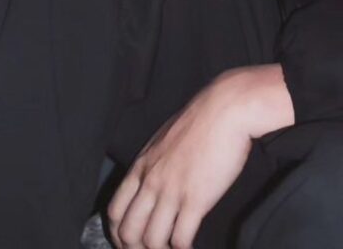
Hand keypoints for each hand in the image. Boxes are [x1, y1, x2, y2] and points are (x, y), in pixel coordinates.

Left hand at [107, 65, 294, 248]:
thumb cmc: (202, 118)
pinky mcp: (196, 199)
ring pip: (151, 240)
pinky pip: (180, 238)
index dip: (119, 234)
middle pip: (128, 231)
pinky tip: (190, 247)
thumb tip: (157, 180)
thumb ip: (156, 162)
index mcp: (142, 165)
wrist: (227, 108)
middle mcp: (152, 181)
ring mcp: (173, 191)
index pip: (115, 211)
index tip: (129, 243)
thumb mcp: (166, 138)